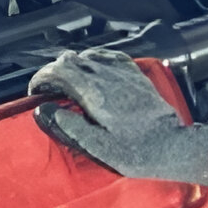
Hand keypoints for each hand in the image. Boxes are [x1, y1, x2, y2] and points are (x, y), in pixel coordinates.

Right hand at [28, 48, 207, 184]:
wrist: (171, 146)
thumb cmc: (135, 152)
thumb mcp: (96, 146)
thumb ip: (68, 125)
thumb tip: (43, 110)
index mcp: (94, 93)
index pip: (58, 71)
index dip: (41, 79)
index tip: (36, 93)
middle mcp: (107, 77)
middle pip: (69, 59)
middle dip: (53, 72)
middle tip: (48, 91)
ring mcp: (123, 73)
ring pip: (87, 56)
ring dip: (71, 66)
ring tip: (67, 84)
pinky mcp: (135, 75)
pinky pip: (109, 57)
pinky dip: (93, 61)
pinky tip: (93, 72)